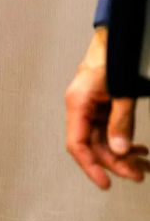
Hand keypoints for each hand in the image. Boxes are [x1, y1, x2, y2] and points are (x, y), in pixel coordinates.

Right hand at [65, 27, 147, 188]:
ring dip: (123, 154)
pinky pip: (108, 130)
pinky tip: (139, 148)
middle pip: (93, 146)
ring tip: (145, 164)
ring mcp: (89, 109)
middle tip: (139, 175)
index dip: (90, 166)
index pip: (77, 144)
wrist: (113, 37)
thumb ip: (120, 122)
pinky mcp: (99, 107)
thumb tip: (120, 150)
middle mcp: (80, 109)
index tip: (106, 183)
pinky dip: (124, 140)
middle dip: (116, 162)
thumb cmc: (111, 57)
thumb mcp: (121, 92)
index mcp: (77, 105)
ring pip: (103, 140)